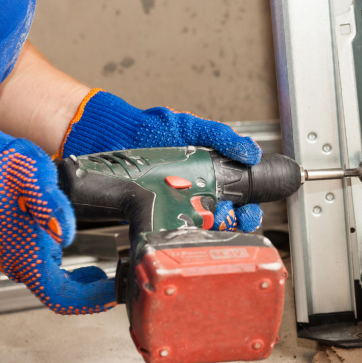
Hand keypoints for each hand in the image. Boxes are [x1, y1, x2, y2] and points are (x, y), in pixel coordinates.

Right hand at [0, 130, 115, 313]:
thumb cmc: (4, 163)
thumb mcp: (30, 172)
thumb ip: (49, 202)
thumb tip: (64, 233)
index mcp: (21, 249)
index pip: (58, 295)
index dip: (88, 301)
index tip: (113, 294)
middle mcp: (15, 259)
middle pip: (56, 295)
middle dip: (89, 295)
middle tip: (116, 286)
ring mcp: (14, 256)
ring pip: (50, 286)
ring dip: (79, 287)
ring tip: (103, 276)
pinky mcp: (16, 249)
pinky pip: (44, 273)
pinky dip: (67, 276)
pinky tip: (83, 267)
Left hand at [60, 90, 262, 231]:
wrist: (110, 136)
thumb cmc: (149, 129)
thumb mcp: (190, 128)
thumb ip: (220, 136)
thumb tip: (251, 151)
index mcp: (208, 172)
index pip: (236, 196)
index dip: (248, 207)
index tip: (251, 210)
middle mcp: (194, 191)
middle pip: (224, 217)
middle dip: (235, 222)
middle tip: (234, 219)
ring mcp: (175, 204)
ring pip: (202, 226)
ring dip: (213, 230)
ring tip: (212, 223)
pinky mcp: (155, 213)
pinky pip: (174, 230)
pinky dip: (184, 235)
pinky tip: (189, 233)